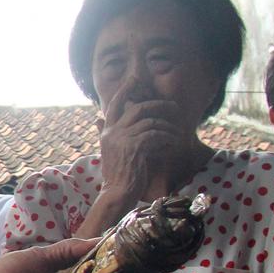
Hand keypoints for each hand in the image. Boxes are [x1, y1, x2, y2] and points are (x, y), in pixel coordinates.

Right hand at [97, 73, 192, 201]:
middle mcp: (113, 132)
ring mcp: (123, 139)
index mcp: (107, 132)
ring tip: (176, 133)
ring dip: (167, 126)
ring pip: (150, 122)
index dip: (125, 90)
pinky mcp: (135, 148)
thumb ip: (105, 132)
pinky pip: (156, 134)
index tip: (134, 79)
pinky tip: (172, 143)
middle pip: (137, 108)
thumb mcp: (108, 150)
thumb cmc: (115, 173)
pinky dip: (167, 137)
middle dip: (158, 105)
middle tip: (172, 107)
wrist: (116, 192)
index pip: (115, 105)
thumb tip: (97, 118)